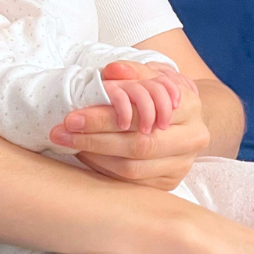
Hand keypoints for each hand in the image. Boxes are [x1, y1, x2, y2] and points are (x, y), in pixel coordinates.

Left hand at [50, 60, 209, 188]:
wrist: (181, 117)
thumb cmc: (159, 93)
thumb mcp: (149, 75)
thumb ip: (131, 72)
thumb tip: (112, 71)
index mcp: (190, 106)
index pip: (141, 115)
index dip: (104, 118)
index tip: (72, 118)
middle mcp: (192, 138)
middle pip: (138, 146)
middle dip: (95, 141)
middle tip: (61, 134)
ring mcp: (181, 164)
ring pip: (133, 169)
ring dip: (95, 158)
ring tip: (68, 144)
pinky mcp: (169, 182)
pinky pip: (130, 183)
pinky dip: (103, 170)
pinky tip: (85, 155)